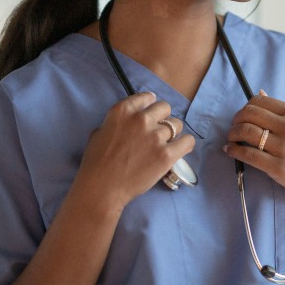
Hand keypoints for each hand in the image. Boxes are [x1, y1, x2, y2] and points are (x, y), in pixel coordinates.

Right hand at [76, 92, 195, 208]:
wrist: (102, 187)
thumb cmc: (96, 163)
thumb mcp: (99, 133)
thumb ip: (116, 122)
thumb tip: (126, 122)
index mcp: (123, 111)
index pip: (147, 97)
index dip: (150, 105)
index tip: (152, 113)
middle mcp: (141, 119)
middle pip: (165, 107)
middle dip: (163, 118)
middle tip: (158, 131)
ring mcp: (156, 136)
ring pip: (177, 124)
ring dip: (173, 133)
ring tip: (166, 144)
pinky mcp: (167, 154)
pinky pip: (188, 141)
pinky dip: (186, 144)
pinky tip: (180, 149)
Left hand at [224, 91, 284, 210]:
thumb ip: (283, 111)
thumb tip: (260, 93)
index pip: (259, 101)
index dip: (245, 107)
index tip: (242, 116)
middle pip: (249, 114)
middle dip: (236, 120)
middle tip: (234, 128)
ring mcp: (284, 147)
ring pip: (245, 132)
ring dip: (232, 134)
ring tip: (231, 139)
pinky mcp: (278, 167)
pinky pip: (248, 154)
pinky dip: (234, 151)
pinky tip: (231, 151)